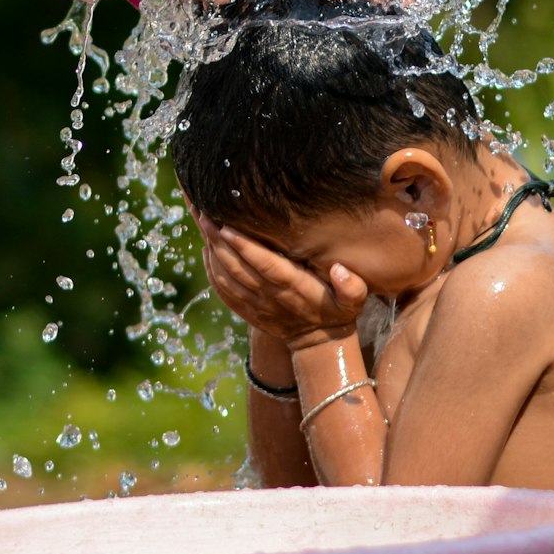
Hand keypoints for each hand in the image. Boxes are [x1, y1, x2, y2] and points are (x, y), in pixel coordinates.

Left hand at [195, 214, 367, 348]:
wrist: (318, 343)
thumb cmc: (337, 311)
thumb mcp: (354, 301)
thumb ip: (351, 286)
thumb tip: (340, 270)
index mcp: (293, 287)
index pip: (264, 265)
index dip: (244, 247)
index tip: (227, 227)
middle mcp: (269, 296)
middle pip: (236, 266)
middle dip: (217, 238)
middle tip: (202, 210)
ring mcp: (254, 303)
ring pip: (225, 275)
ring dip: (209, 249)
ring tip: (199, 219)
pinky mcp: (245, 309)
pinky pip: (222, 289)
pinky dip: (210, 269)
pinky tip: (205, 248)